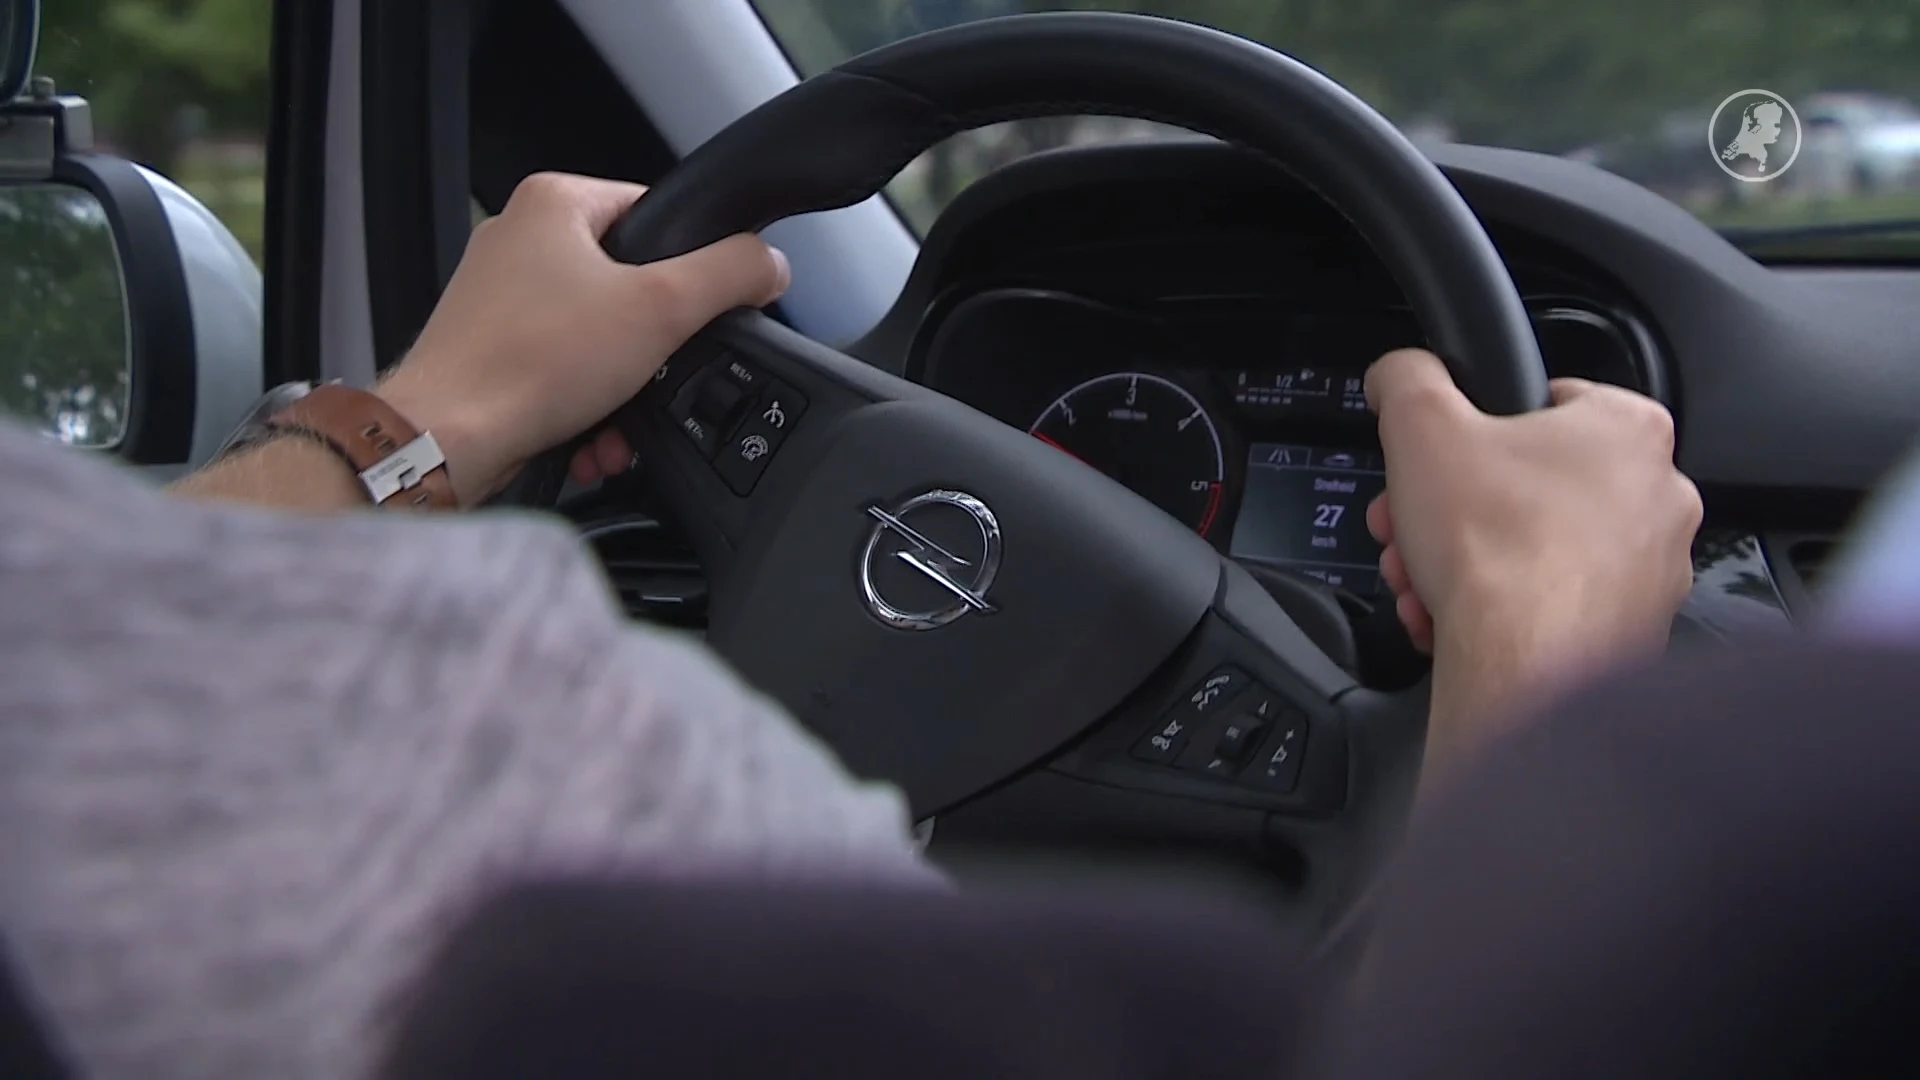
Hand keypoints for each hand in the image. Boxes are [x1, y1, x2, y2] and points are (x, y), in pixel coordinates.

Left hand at [378, 173, 790, 504]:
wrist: (447, 440)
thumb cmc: (528, 367)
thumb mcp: (662, 309)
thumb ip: (730, 275)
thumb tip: (768, 263)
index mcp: (555, 202)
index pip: (657, 214)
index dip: (692, 267)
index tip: (699, 312)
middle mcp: (519, 239)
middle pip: (631, 285)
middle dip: (654, 351)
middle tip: (656, 375)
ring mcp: (499, 296)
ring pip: (598, 337)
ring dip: (624, 390)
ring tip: (620, 421)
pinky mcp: (490, 348)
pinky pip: (563, 370)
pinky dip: (587, 408)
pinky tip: (592, 438)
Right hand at [1363, 349, 1701, 768]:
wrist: (1525, 666)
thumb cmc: (1497, 550)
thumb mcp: (1421, 425)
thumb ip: (1407, 379)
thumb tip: (1400, 373)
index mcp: (1628, 429)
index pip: (1546, 401)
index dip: (1476, 427)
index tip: (1441, 456)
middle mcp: (1659, 497)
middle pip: (1533, 483)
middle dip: (1457, 505)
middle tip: (1413, 522)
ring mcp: (1653, 571)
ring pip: (1539, 549)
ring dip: (1471, 560)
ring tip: (1423, 577)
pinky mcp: (1633, 630)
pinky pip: (1554, 605)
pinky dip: (1501, 609)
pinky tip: (1452, 618)